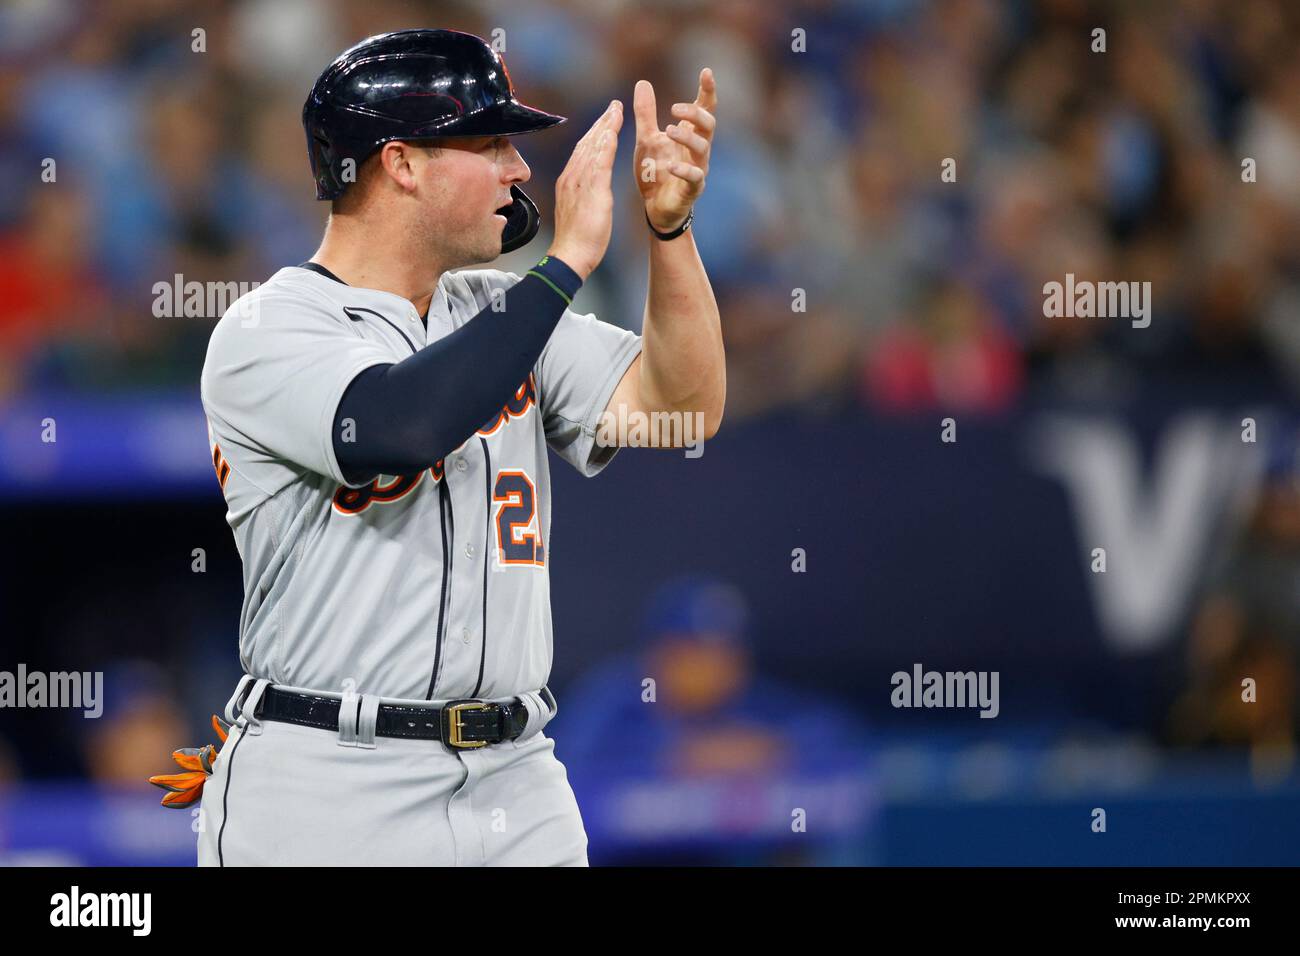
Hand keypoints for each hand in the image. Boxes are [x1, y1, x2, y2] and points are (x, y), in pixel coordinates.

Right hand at [546, 100, 623, 279]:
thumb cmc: (577, 241)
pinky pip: (600, 161)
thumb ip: (583, 196)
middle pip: (587, 143)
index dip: (595, 134)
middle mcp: (572, 177)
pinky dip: (606, 144)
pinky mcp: (591, 190)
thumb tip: (588, 190)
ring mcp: (580, 182)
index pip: (583, 151)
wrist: (571, 255)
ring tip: (616, 110)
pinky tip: (613, 131)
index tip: (605, 121)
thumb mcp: (579, 212)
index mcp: (570, 182)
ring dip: (605, 126)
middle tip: (613, 106)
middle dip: (601, 123)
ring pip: (593, 147)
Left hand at [633, 68, 715, 232]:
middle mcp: (698, 150)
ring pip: (703, 149)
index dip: (707, 91)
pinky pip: (695, 178)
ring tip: (669, 130)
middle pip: (708, 125)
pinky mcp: (692, 190)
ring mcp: (698, 169)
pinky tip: (670, 165)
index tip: (706, 72)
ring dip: (687, 137)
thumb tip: (642, 82)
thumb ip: (646, 113)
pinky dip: (683, 170)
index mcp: (689, 135)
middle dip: (695, 114)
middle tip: (674, 108)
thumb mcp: (646, 138)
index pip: (704, 109)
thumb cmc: (654, 171)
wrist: (654, 208)